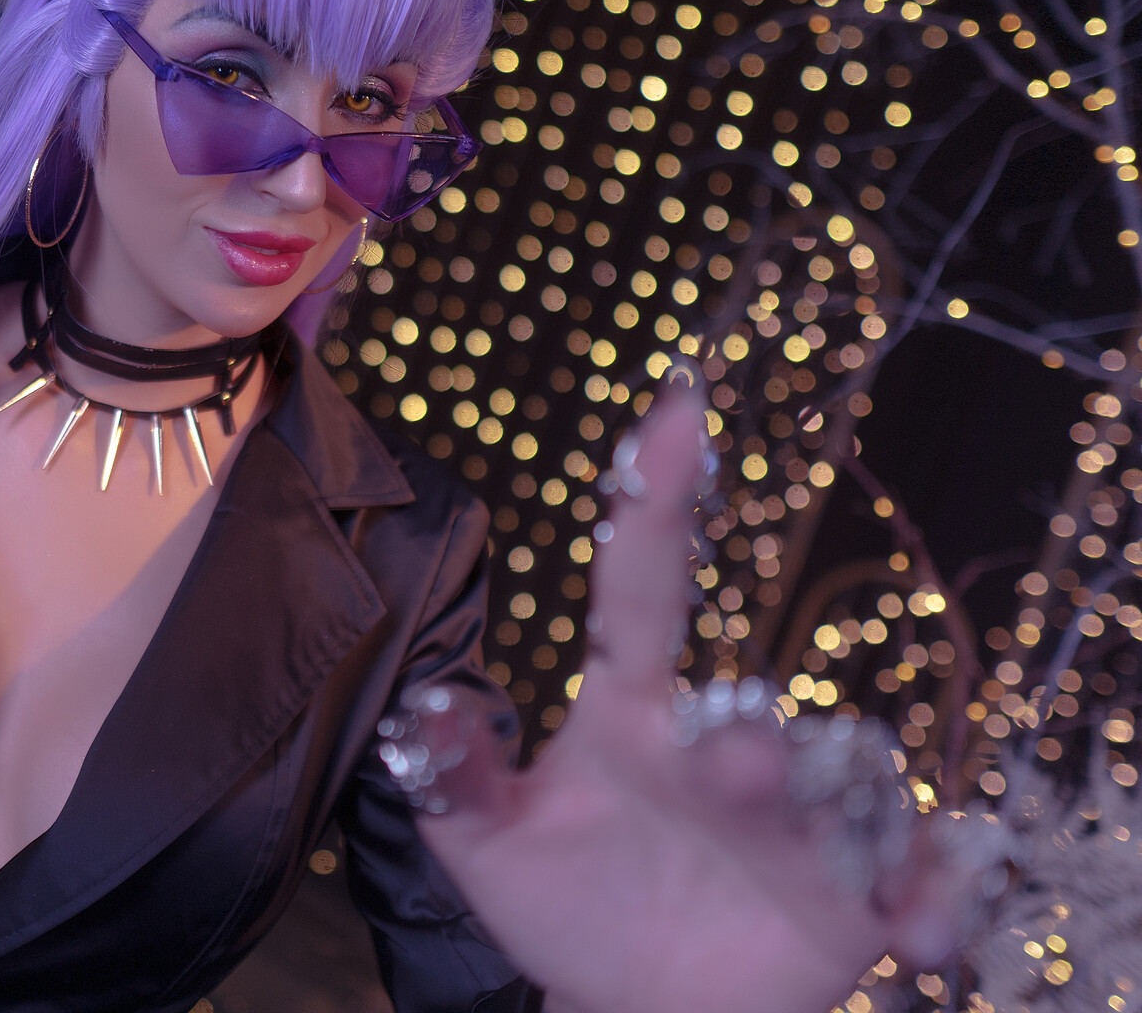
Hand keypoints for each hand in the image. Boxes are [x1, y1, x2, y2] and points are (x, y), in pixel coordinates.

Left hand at [404, 382, 969, 1012]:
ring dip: (838, 817)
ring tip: (835, 850)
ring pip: (839, 796)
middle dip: (753, 745)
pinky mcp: (860, 898)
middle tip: (735, 760)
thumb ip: (453, 779)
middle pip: (750, 724)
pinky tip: (920, 932)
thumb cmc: (563, 907)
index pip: (641, 593)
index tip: (674, 409)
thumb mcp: (484, 847)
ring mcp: (799, 823)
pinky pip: (915, 886)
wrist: (631, 1009)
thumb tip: (430, 703)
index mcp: (633, 717)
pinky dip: (932, 902)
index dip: (655, 504)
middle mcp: (724, 752)